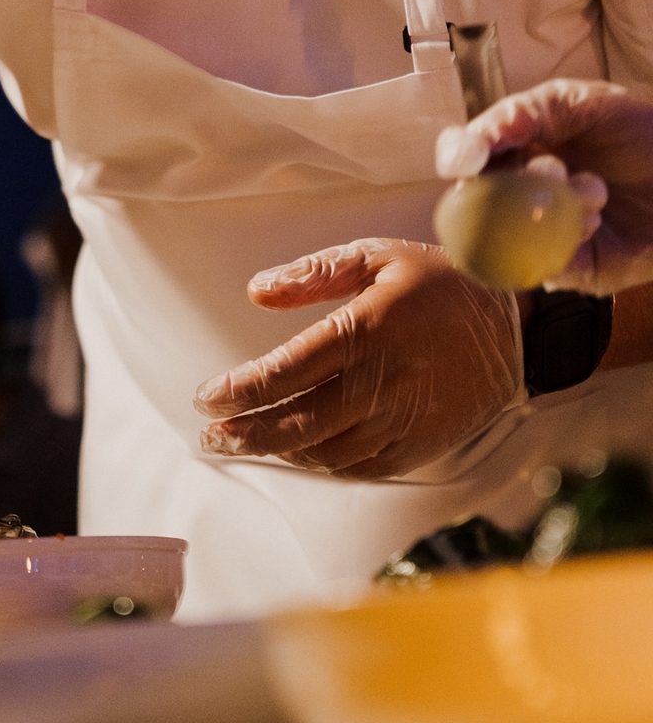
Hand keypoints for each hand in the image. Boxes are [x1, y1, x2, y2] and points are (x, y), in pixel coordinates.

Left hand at [194, 239, 522, 478]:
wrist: (518, 327)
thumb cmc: (440, 283)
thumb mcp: (377, 256)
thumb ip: (313, 274)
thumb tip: (256, 291)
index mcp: (366, 331)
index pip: (285, 372)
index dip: (238, 390)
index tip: (205, 396)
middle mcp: (382, 383)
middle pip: (296, 423)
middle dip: (244, 434)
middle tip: (211, 435)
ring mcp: (403, 420)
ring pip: (324, 452)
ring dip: (278, 452)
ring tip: (243, 443)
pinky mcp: (421, 445)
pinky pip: (360, 467)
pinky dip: (323, 465)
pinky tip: (299, 453)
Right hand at [436, 78, 652, 294]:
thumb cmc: (640, 132)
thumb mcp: (582, 103)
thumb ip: (526, 112)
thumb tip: (472, 142)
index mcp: (513, 151)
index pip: (466, 156)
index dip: (459, 157)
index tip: (468, 159)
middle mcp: (516, 194)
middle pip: (477, 199)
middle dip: (511, 181)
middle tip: (551, 167)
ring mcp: (538, 233)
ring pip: (508, 235)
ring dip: (550, 206)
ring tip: (595, 189)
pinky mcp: (568, 269)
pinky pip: (545, 264)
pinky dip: (567, 237)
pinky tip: (597, 217)